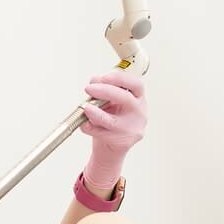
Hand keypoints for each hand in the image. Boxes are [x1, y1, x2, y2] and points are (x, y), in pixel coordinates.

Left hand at [81, 71, 146, 188]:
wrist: (111, 146)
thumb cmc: (111, 119)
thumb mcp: (108, 101)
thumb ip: (103, 89)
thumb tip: (95, 81)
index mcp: (138, 98)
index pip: (136, 84)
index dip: (120, 78)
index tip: (104, 77)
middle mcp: (139, 112)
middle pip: (125, 99)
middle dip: (105, 91)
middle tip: (89, 89)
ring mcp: (132, 129)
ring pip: (113, 121)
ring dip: (96, 113)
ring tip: (85, 108)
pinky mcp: (123, 142)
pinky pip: (103, 134)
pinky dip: (90, 128)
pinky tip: (84, 124)